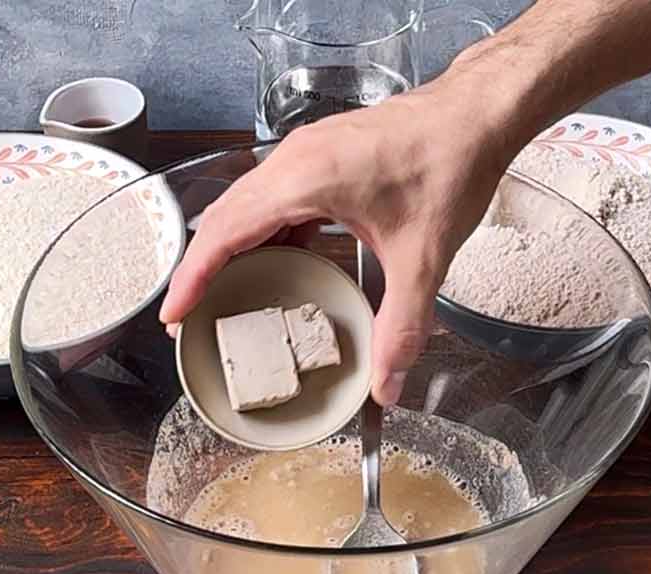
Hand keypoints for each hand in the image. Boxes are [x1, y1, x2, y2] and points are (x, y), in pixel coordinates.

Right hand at [159, 73, 510, 405]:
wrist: (476, 114)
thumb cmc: (450, 164)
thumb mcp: (424, 257)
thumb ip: (402, 325)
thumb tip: (386, 382)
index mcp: (304, 179)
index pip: (225, 232)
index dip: (192, 277)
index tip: (173, 316)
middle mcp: (294, 160)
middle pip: (225, 218)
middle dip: (203, 269)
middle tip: (191, 318)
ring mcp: (307, 153)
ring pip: (248, 205)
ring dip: (232, 250)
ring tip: (225, 296)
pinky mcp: (323, 155)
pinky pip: (275, 196)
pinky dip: (266, 232)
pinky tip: (279, 262)